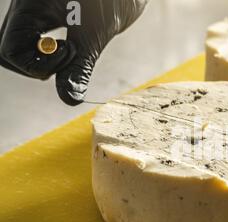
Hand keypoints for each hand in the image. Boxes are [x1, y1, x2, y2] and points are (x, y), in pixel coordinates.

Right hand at [0, 0, 146, 105]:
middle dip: (36, 65)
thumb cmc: (111, 1)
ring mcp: (31, 11)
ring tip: (72, 49)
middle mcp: (24, 9)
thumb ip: (80, 67)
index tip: (71, 52)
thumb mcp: (94, 35)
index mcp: (29, 7)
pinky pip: (33, 39)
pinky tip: (71, 45)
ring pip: (18, 47)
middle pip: (8, 52)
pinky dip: (51, 51)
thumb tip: (70, 99)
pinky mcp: (42, 14)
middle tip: (68, 56)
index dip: (39, 65)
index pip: (10, 51)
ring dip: (44, 59)